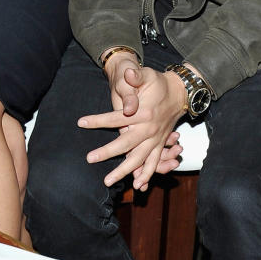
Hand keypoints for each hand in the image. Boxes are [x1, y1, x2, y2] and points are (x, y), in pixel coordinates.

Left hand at [80, 65, 187, 191]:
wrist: (179, 93)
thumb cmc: (159, 83)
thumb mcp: (148, 74)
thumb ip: (136, 75)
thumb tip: (128, 72)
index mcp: (143, 113)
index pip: (117, 118)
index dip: (98, 120)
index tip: (81, 122)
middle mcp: (149, 129)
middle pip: (125, 144)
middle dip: (107, 152)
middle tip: (90, 159)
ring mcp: (156, 139)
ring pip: (138, 159)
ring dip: (124, 171)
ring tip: (108, 181)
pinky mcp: (160, 144)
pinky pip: (154, 163)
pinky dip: (147, 174)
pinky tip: (138, 187)